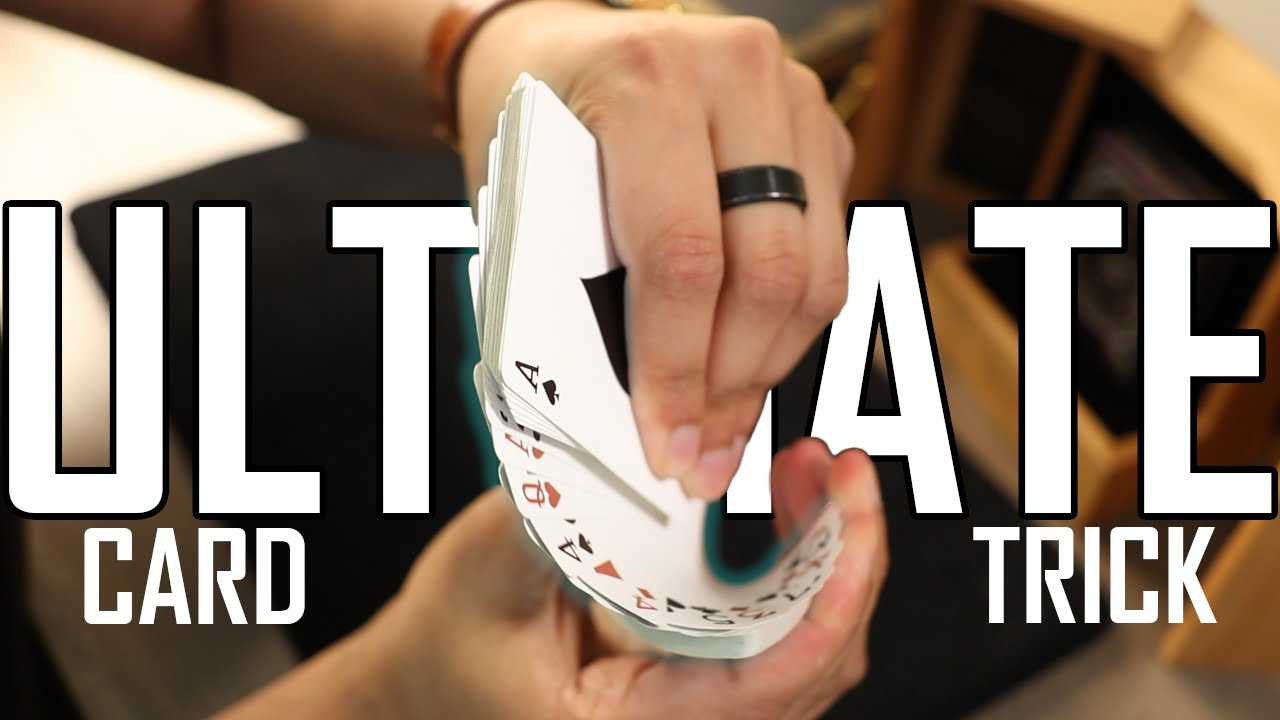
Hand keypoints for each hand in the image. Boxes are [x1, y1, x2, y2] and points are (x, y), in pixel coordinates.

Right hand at [367, 438, 886, 718]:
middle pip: (817, 660)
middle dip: (847, 559)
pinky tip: (794, 502)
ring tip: (821, 474)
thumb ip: (548, 525)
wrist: (430, 678)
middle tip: (846, 472)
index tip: (852, 517)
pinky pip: (781, 625)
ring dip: (828, 554)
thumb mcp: (483, 579)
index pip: (774, 680)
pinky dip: (800, 561)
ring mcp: (703, 700)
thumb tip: (614, 459)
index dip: (831, 598)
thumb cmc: (449, 648)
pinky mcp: (704, 664)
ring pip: (810, 644)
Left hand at [456, 2, 854, 498]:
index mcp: (643, 83)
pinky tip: (745, 365)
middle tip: (701, 459)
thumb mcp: (525, 198)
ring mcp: (793, 96)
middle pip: (767, 271)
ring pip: (815, 272)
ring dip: (770, 368)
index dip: (677, 370)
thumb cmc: (526, 127)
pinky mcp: (822, 129)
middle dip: (733, 386)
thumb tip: (637, 418)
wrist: (555, 48)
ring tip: (725, 428)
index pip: (682, 257)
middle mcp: (737, 74)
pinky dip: (789, 326)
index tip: (666, 446)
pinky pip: (828, 253)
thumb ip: (576, 290)